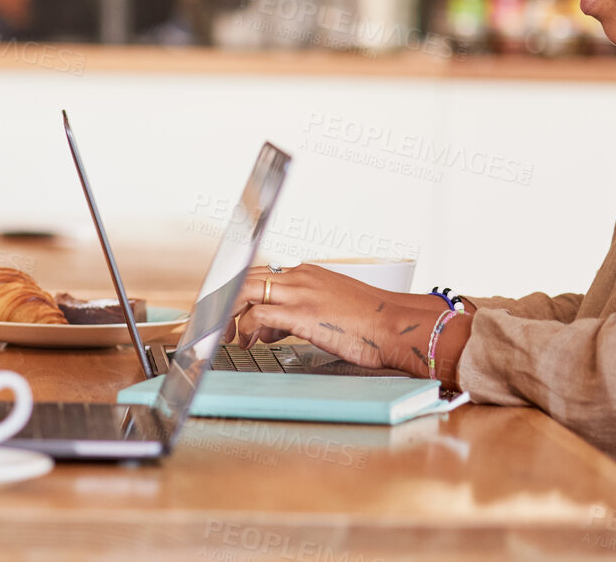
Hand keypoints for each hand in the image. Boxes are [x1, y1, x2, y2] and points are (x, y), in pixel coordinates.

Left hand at [225, 265, 440, 372]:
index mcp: (306, 274)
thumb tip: (268, 328)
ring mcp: (301, 294)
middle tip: (219, 325)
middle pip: (245, 278)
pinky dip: (247, 328)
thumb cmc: (368, 324)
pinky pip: (259, 314)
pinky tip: (249, 342)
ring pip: (246, 291)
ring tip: (229, 337)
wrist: (396, 326)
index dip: (236, 293)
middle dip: (225, 301)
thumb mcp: (328, 308)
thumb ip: (296, 313)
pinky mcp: (303, 314)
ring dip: (230, 314)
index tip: (227, 312)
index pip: (258, 275)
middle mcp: (300, 277)